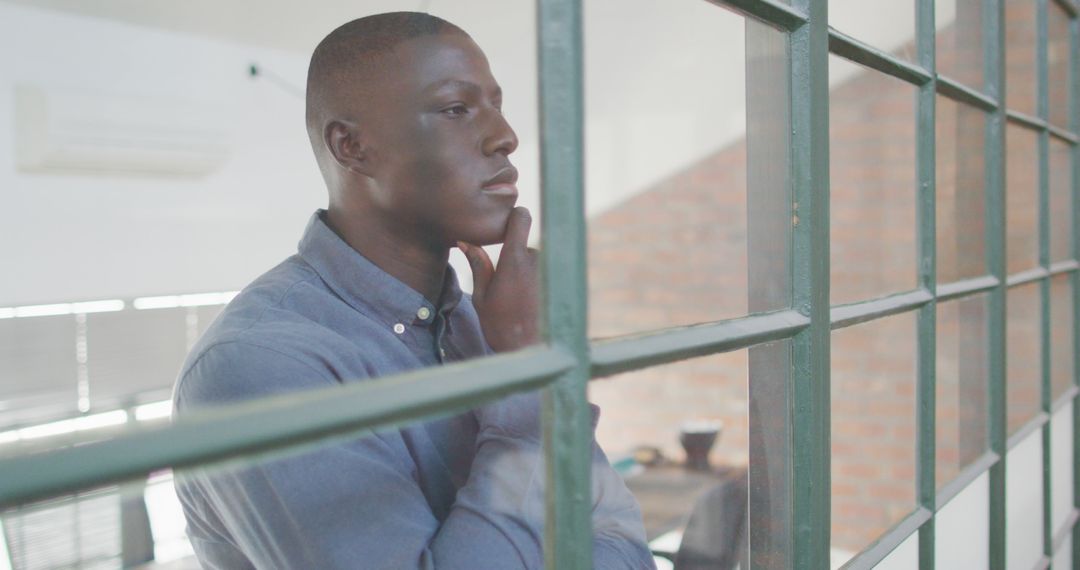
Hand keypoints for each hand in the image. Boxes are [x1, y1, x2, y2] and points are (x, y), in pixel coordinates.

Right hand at [459, 207, 539, 352]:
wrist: (529, 353)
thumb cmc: (500, 326)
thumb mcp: (481, 296)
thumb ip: (477, 264)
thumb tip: (465, 241)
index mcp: (515, 260)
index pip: (522, 218)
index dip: (514, 216)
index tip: (505, 223)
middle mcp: (537, 261)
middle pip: (524, 245)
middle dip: (513, 260)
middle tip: (503, 287)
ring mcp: (551, 271)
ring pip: (534, 262)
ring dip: (526, 274)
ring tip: (517, 301)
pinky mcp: (561, 283)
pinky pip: (545, 275)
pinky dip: (536, 285)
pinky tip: (530, 306)